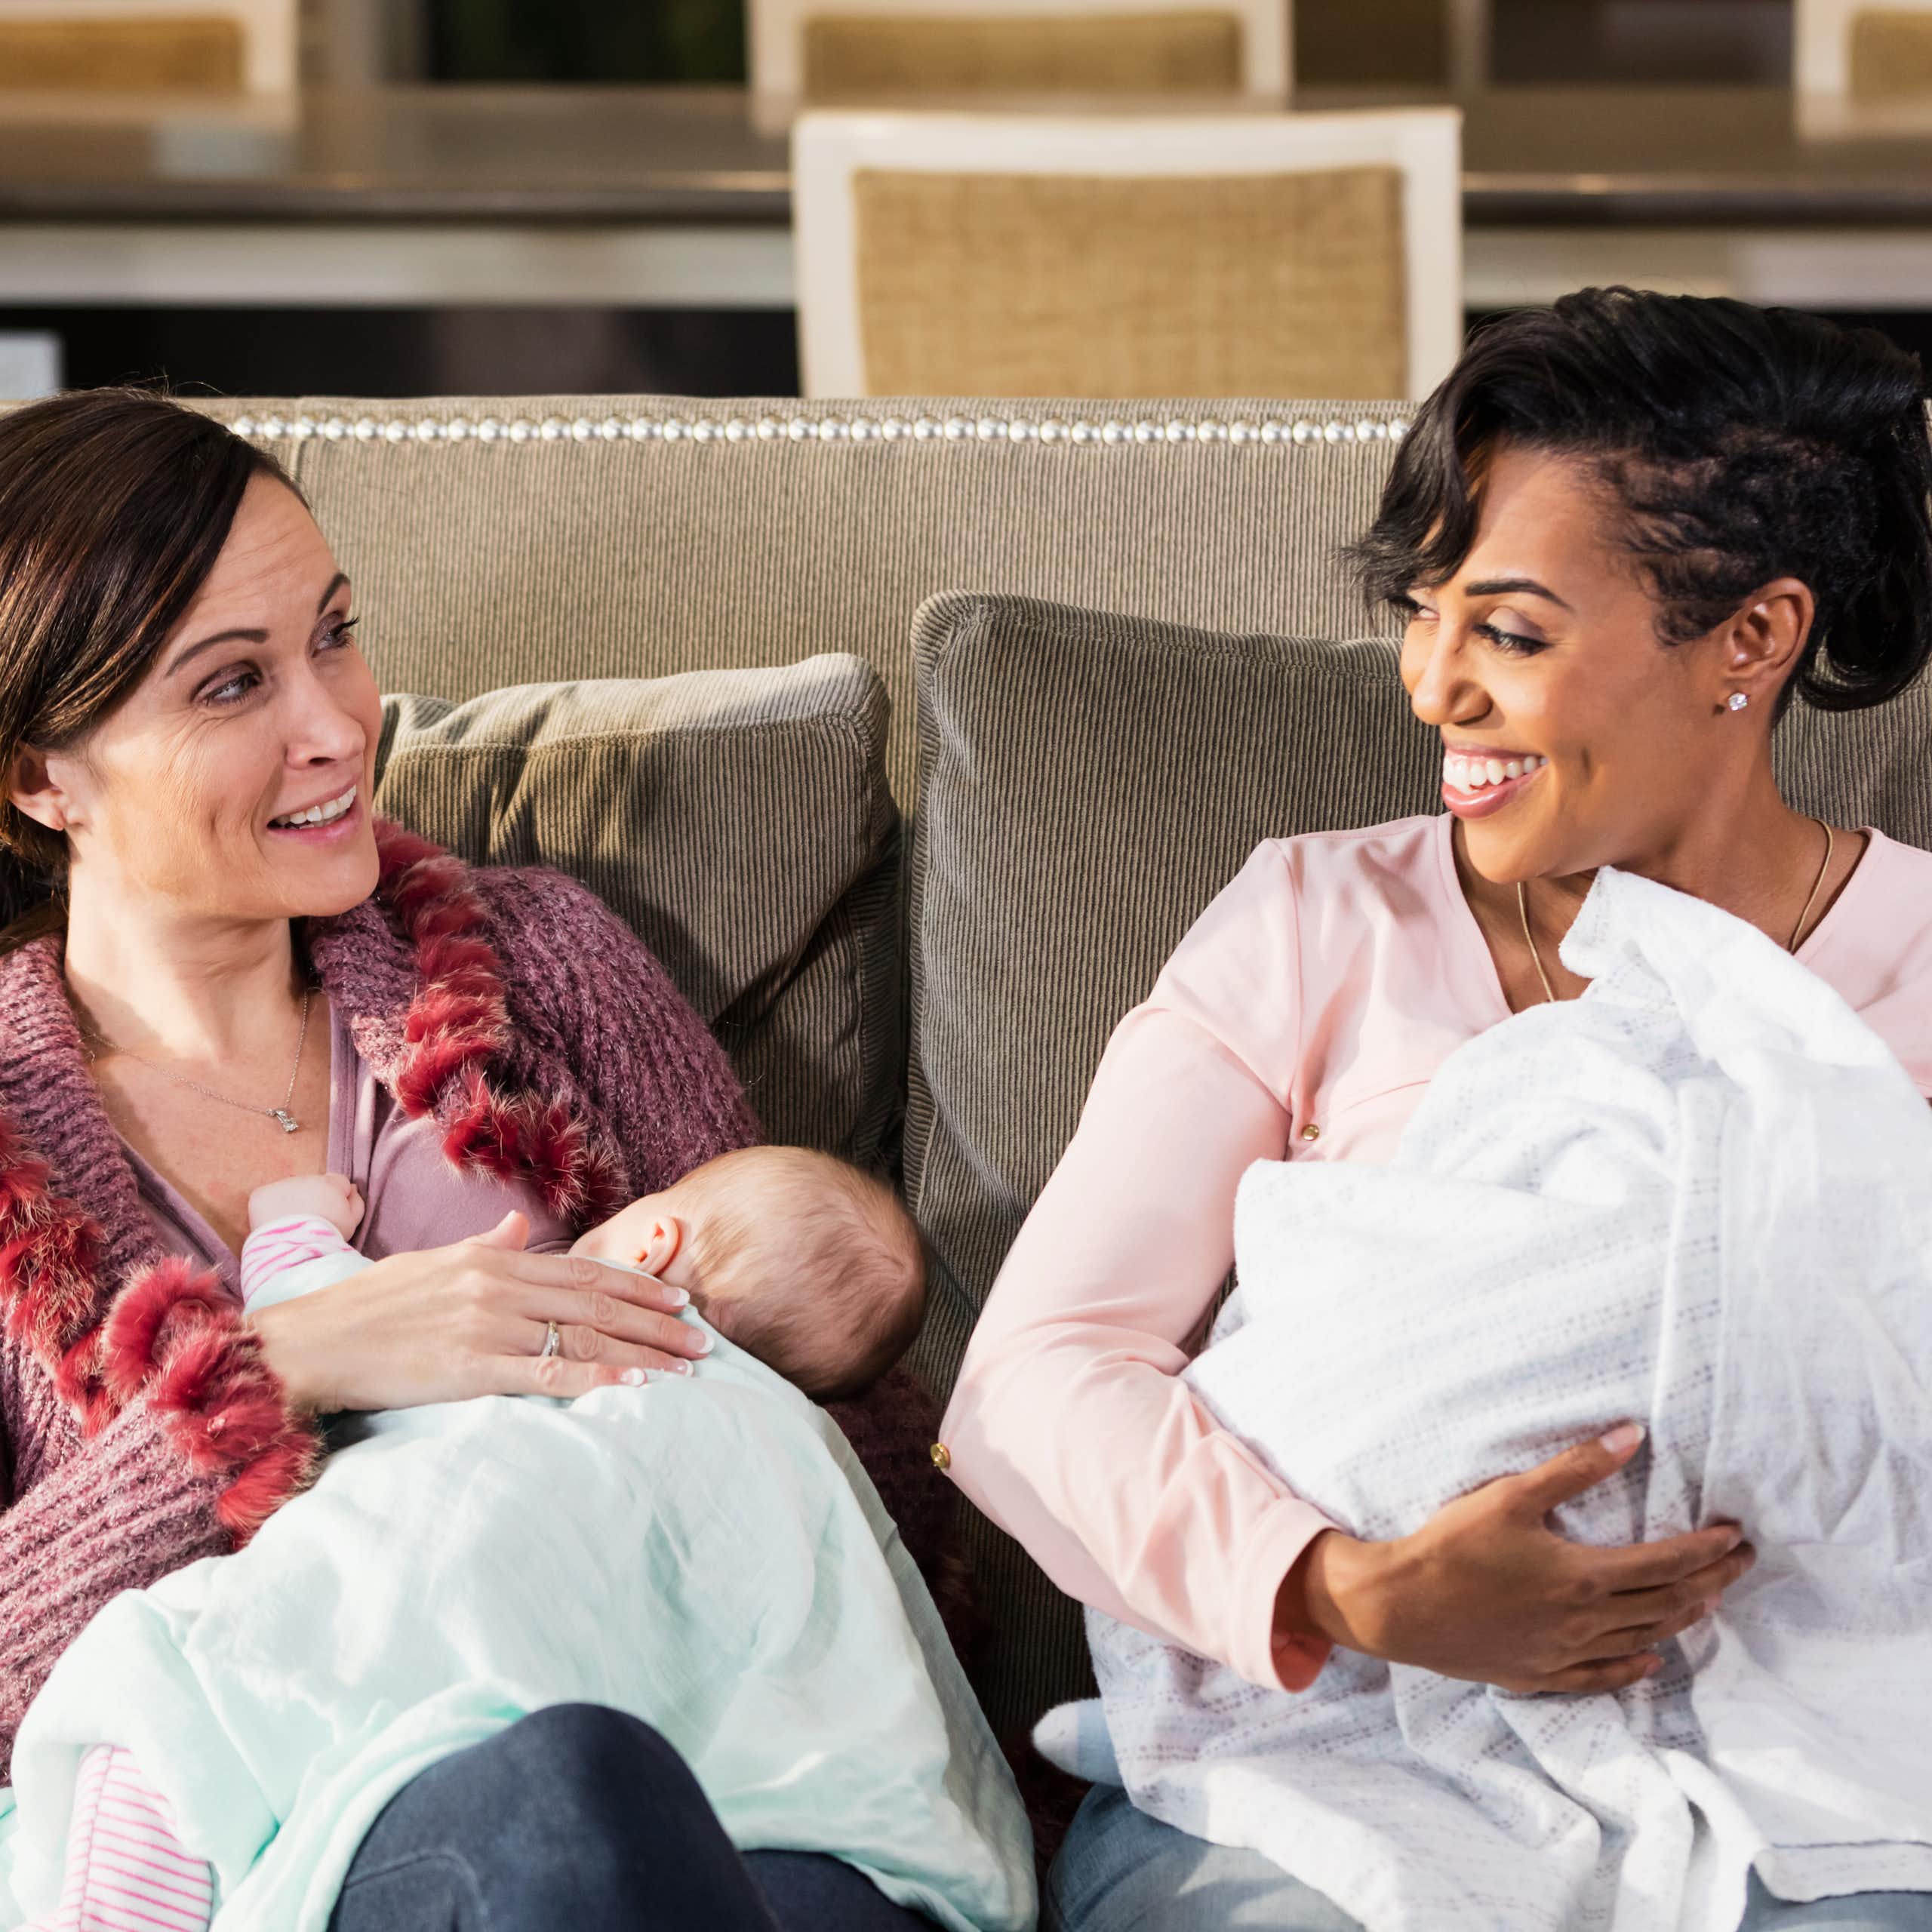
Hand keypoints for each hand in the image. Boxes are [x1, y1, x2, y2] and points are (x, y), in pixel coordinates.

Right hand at [246, 1211, 707, 1414]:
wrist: (312, 1342)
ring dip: (642, 1353)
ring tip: (685, 1368)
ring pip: (583, 1335)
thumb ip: (486, 1246)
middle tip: (704, 1339)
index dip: (639, 1286)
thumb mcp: (433, 1263)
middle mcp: (498, 1285)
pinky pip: (546, 1371)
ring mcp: (486, 1326)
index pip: (585, 1272)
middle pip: (597, 1303)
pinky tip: (631, 1385)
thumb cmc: (370, 1306)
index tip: (680, 1300)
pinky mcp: (470, 1367)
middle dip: (657, 1322)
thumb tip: (520, 1226)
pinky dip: (594, 1376)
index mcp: (493, 1259)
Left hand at [249, 1170, 363, 1240]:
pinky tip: (275, 1224)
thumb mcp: (352, 1222)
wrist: (293, 1248)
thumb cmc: (327, 1237)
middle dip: (312, 1199)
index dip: (337, 1198)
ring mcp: (281, 1185)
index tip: (332, 1215)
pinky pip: (268, 1197)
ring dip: (292, 1202)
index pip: (338, 1182)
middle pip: (312, 1185)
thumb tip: (353, 1189)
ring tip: (292, 1226)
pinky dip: (270, 1208)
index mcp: (330, 1183)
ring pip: (289, 1191)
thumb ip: (356, 1202)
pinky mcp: (260, 1195)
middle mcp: (305, 1178)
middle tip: (311, 1222)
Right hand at [1279, 1425, 1755, 1694]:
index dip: (1706, 1549)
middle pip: (1666, 1604)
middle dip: (1712, 1580)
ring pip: (1641, 1640)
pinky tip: (1649, 1660)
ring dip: (1682, 1619)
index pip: (1666, 1563)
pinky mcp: (1538, 1673)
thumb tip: (1632, 1435)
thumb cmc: (1452, 1545)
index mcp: (1584, 1576)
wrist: (1400, 1606)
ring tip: (1708, 1599)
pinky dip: (1633, 1668)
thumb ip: (1577, 1468)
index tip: (1736, 1534)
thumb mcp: (1512, 1495)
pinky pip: (1601, 1677)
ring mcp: (1564, 1654)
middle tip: (1742, 1562)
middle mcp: (1585, 1622)